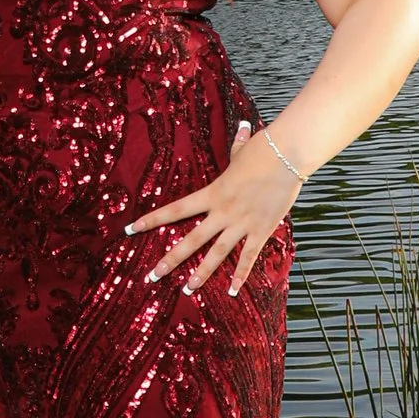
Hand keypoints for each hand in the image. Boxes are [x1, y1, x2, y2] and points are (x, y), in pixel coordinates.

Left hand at [128, 125, 299, 298]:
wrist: (287, 156)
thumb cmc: (264, 150)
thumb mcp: (243, 150)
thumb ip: (238, 146)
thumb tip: (244, 127)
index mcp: (212, 193)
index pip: (175, 209)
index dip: (152, 220)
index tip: (131, 229)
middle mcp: (222, 212)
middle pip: (191, 240)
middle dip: (170, 259)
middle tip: (152, 275)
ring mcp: (241, 223)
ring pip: (216, 254)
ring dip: (201, 273)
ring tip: (187, 289)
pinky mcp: (261, 230)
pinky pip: (248, 256)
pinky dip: (240, 274)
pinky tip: (232, 290)